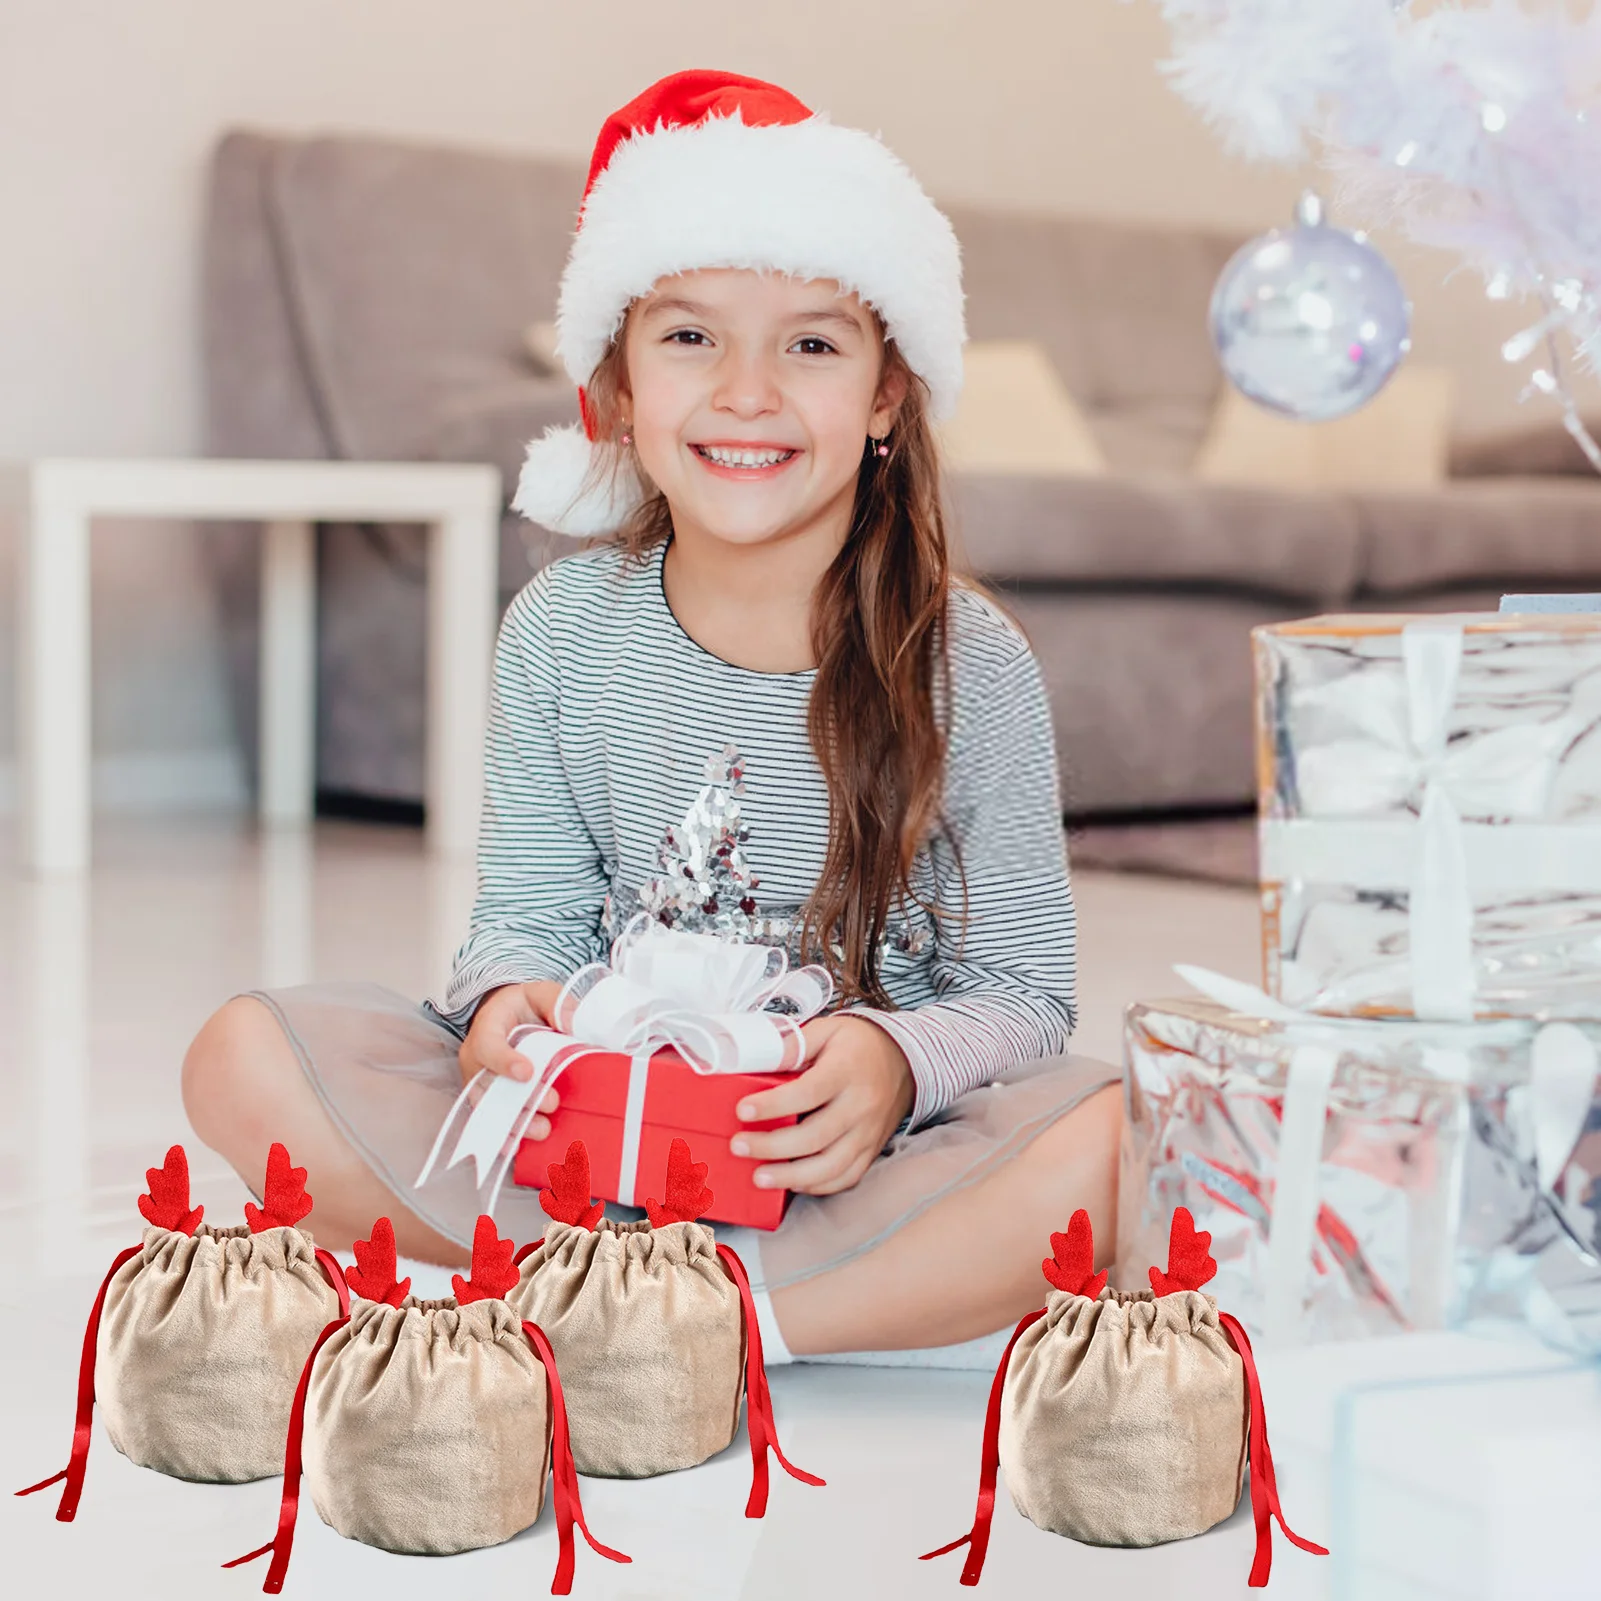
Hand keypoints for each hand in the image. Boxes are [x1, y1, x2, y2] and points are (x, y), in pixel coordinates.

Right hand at [458, 980, 563, 1140]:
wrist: (510, 1016)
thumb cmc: (525, 1005)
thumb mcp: (541, 993)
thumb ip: (556, 1003)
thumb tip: (574, 1021)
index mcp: (487, 1027)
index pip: (488, 1044)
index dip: (504, 1061)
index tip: (527, 1072)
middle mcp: (476, 1058)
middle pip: (487, 1084)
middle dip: (517, 1098)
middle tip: (552, 1103)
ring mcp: (479, 1083)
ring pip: (488, 1108)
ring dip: (514, 1122)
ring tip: (543, 1130)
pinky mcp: (488, 1100)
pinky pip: (492, 1120)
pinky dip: (505, 1135)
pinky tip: (521, 1147)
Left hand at [729, 1016, 914, 1195]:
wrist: (904, 1061)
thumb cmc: (858, 1044)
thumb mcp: (827, 1030)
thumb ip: (794, 1044)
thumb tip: (756, 1057)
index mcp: (847, 1070)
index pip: (808, 1093)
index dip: (773, 1105)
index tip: (743, 1111)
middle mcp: (861, 1105)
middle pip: (815, 1136)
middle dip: (772, 1147)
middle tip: (738, 1146)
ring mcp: (868, 1132)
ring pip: (831, 1166)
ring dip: (791, 1177)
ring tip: (759, 1177)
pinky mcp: (871, 1150)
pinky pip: (846, 1177)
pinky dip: (817, 1185)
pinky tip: (791, 1183)